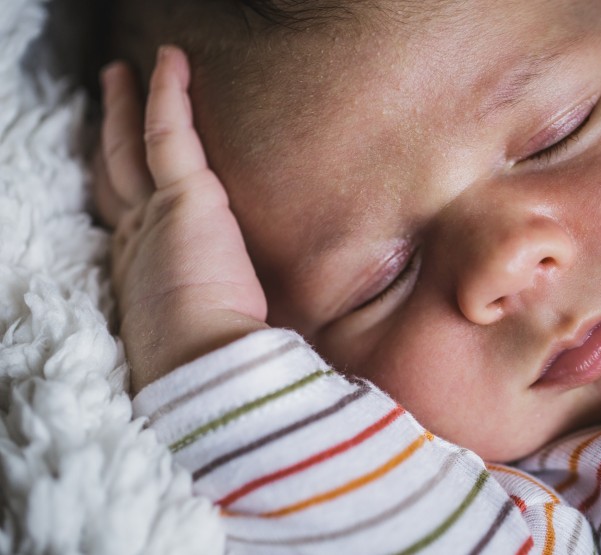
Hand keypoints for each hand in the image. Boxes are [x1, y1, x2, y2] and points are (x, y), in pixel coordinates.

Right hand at [94, 46, 267, 394]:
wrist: (207, 365)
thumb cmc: (216, 362)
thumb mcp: (212, 330)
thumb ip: (224, 314)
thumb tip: (264, 331)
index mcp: (143, 273)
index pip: (124, 216)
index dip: (118, 186)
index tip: (122, 169)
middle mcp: (138, 241)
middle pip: (115, 172)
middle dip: (107, 136)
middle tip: (106, 101)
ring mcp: (154, 218)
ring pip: (131, 147)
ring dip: (125, 106)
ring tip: (122, 74)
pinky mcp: (184, 199)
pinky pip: (169, 132)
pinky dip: (166, 94)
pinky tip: (169, 60)